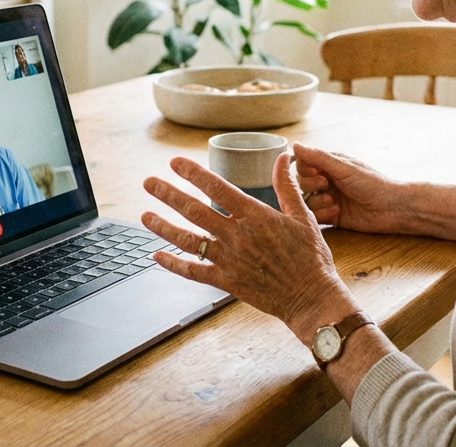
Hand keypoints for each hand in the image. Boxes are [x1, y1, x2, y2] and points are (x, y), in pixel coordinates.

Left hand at [140, 154, 356, 335]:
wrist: (311, 298)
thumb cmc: (310, 258)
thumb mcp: (303, 217)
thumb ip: (287, 186)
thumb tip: (283, 157)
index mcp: (255, 216)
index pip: (217, 188)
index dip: (194, 174)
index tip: (176, 163)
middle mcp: (237, 236)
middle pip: (194, 211)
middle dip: (168, 194)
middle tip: (149, 182)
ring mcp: (229, 260)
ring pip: (188, 240)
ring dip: (164, 227)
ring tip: (144, 216)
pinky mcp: (226, 281)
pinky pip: (194, 272)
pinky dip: (174, 265)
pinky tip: (158, 256)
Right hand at [292, 143, 408, 233]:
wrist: (392, 208)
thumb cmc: (372, 183)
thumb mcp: (344, 168)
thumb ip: (318, 157)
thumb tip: (295, 145)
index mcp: (330, 165)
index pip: (303, 164)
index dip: (305, 170)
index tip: (318, 173)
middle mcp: (327, 180)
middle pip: (301, 183)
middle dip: (311, 186)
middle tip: (327, 188)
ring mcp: (329, 198)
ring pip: (306, 200)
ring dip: (317, 202)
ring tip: (333, 202)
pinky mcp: (332, 215)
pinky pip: (314, 216)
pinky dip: (321, 214)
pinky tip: (336, 212)